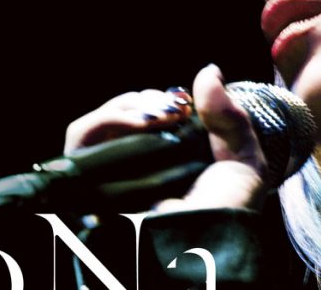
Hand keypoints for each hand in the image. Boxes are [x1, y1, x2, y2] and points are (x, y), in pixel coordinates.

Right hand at [63, 64, 268, 211]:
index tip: (183, 104)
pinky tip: (142, 122)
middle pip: (115, 119)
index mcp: (161, 167)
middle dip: (142, 102)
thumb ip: (229, 115)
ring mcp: (104, 180)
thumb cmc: (227, 215)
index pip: (143, 121)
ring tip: (156, 114)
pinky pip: (78, 142)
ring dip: (125, 107)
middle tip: (171, 108)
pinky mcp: (83, 185)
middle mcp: (129, 172)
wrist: (203, 248)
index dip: (157, 103)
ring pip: (92, 127)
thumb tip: (207, 71)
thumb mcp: (242, 161)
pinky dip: (106, 121)